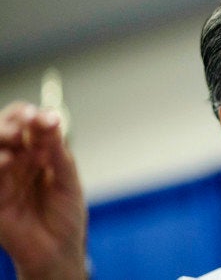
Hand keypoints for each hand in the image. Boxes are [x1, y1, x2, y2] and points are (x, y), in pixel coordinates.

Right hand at [0, 102, 86, 279]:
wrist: (58, 251)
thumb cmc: (66, 216)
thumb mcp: (67, 179)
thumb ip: (56, 151)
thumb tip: (50, 118)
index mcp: (38, 153)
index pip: (28, 124)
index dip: (33, 116)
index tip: (45, 117)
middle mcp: (17, 161)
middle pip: (4, 129)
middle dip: (13, 120)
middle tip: (27, 120)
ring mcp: (3, 177)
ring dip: (1, 134)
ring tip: (16, 136)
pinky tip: (8, 159)